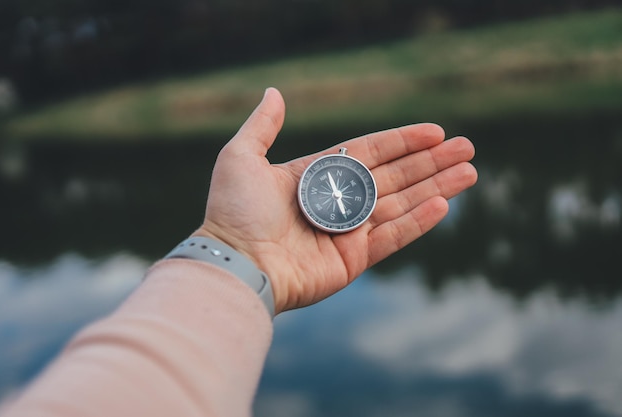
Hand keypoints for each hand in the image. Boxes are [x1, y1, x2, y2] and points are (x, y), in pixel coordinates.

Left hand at [194, 88, 476, 313]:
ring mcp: (346, 233)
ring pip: (401, 204)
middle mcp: (335, 203)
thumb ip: (262, 126)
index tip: (434, 131)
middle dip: (431, 162)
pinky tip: (443, 204)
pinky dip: (418, 222)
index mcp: (315, 177)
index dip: (402, 141)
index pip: (368, 153)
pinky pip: (392, 237)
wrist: (234, 264)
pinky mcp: (352, 261)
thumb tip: (274, 92)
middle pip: (393, 176)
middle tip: (467, 148)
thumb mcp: (240, 157)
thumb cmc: (233, 212)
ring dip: (436, 187)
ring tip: (470, 172)